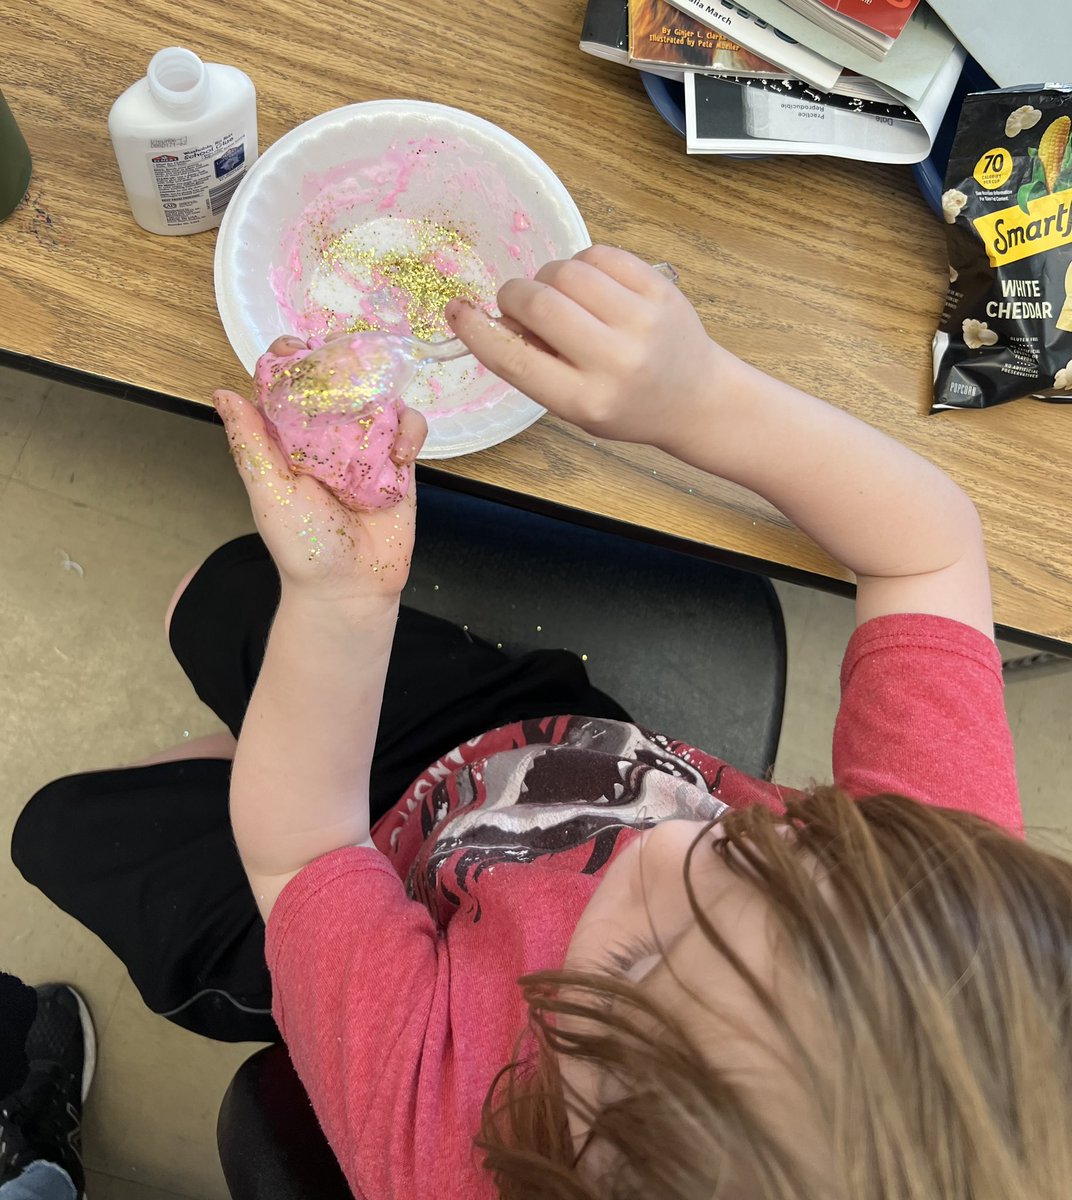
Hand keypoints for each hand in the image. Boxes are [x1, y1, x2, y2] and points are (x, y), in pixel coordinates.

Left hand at [214, 336, 427, 605]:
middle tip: (348, 364)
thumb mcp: (268, 492)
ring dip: (382, 396)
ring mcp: (366, 449)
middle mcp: (328, 437)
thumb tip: (222, 393)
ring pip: (379, 398)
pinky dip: (409, 432)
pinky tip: (400, 454)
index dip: (290, 360)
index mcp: (289, 439)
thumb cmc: (302, 548)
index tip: (294, 348)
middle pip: (337, 381)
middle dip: (344, 364)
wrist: (348, 590)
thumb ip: (249, 443)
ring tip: (378, 418)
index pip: (287, 385)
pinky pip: (410, 430)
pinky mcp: (400, 465)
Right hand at [445, 245, 725, 452]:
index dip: (477, 331)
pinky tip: (592, 288)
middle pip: (537, 303)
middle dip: (515, 297)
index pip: (515, 359)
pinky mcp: (659, 289)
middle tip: (522, 308)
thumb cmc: (625, 406)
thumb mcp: (573, 406)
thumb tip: (497, 317)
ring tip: (563, 301)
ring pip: (564, 271)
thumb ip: (534, 366)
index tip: (457, 311)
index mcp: (586, 401)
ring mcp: (641, 321)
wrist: (694, 398)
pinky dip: (582, 266)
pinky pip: (598, 255)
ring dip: (548, 280)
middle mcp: (614, 362)